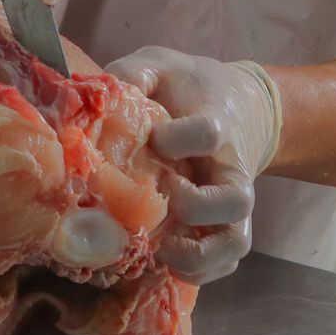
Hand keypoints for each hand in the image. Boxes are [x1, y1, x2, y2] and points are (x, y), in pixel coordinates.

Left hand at [108, 46, 282, 285]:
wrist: (238, 104)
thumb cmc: (190, 86)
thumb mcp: (162, 65)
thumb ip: (134, 72)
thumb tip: (97, 92)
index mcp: (218, 122)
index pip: (209, 134)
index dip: (180, 139)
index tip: (155, 136)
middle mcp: (231, 168)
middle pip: (235, 200)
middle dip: (195, 206)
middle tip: (163, 195)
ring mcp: (230, 201)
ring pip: (235, 240)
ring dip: (200, 253)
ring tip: (163, 250)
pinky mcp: (225, 223)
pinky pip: (227, 259)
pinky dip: (203, 270)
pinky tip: (168, 263)